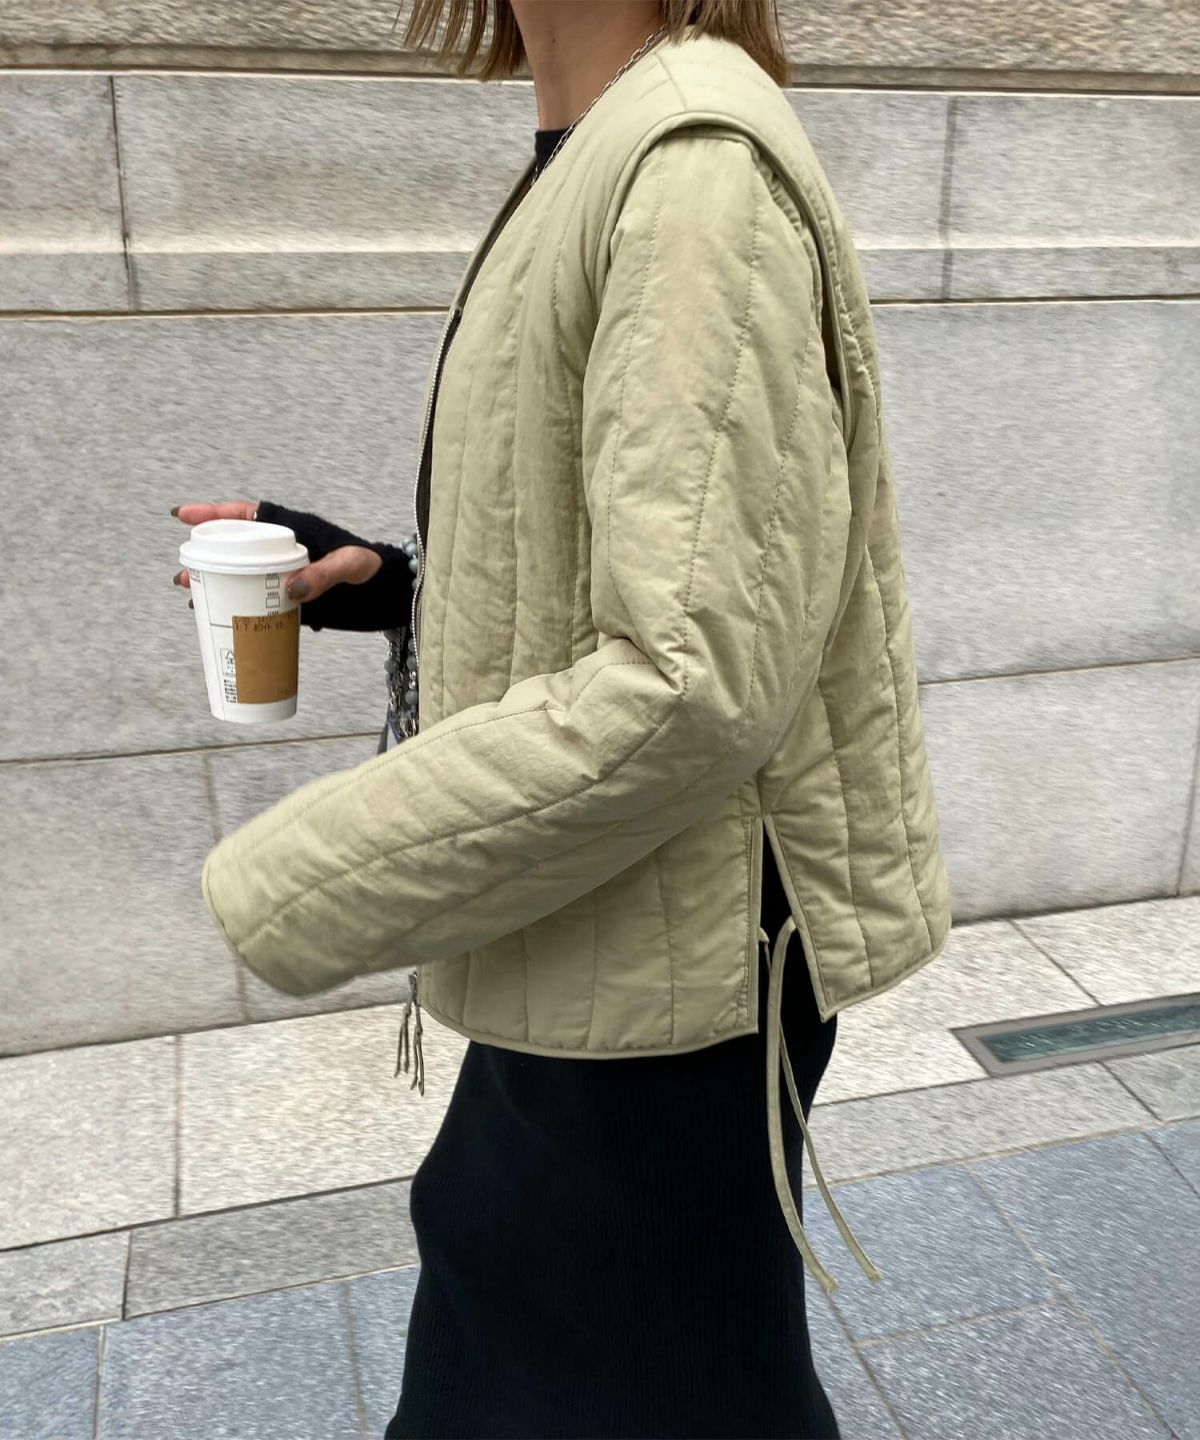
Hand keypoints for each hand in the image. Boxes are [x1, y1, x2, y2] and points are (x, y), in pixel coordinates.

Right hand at [171, 500, 382, 606]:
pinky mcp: (290, 600)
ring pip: (240, 574)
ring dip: (213, 583)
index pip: (249, 516)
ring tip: (188, 593)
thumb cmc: (373, 568)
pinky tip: (214, 618)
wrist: (389, 593)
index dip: (215, 514)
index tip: (182, 515)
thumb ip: (326, 572)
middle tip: (181, 573)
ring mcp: (284, 575)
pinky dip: (235, 608)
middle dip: (205, 556)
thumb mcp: (352, 565)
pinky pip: (256, 601)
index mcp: (294, 529)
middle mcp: (283, 551)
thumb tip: (292, 590)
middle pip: (235, 548)